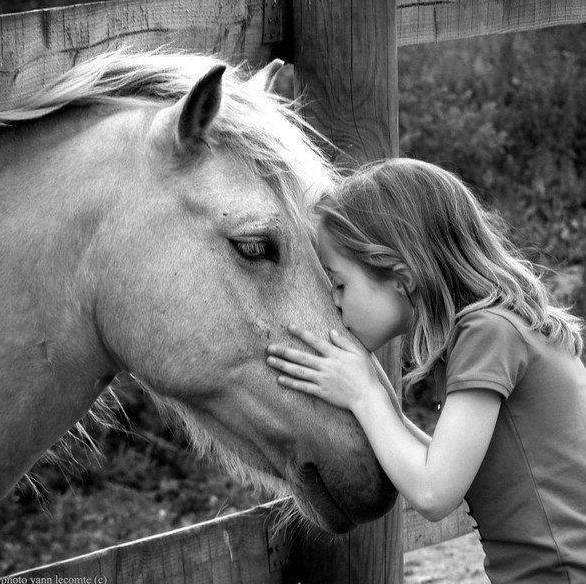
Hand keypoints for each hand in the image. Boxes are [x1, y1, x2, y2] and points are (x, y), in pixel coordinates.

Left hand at [266, 325, 387, 411]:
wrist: (367, 396)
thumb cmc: (365, 374)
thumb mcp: (359, 353)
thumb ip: (344, 342)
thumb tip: (331, 332)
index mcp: (334, 355)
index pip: (315, 341)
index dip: (301, 333)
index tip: (289, 327)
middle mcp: (325, 366)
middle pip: (301, 357)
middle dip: (284, 351)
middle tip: (269, 348)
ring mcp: (322, 379)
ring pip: (299, 371)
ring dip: (283, 366)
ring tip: (270, 361)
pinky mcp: (321, 391)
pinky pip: (303, 387)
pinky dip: (291, 383)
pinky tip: (280, 379)